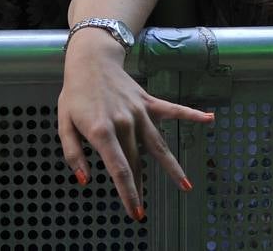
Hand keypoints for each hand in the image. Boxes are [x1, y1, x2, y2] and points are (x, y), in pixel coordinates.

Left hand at [57, 30, 214, 220]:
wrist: (90, 60)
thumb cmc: (75, 94)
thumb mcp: (63, 123)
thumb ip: (73, 153)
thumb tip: (85, 179)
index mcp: (102, 130)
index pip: (118, 167)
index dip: (128, 193)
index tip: (135, 212)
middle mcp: (124, 122)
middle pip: (136, 161)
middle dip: (138, 187)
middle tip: (141, 211)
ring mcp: (138, 112)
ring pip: (158, 145)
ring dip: (172, 167)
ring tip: (186, 186)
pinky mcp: (147, 102)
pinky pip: (172, 110)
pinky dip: (191, 114)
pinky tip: (209, 119)